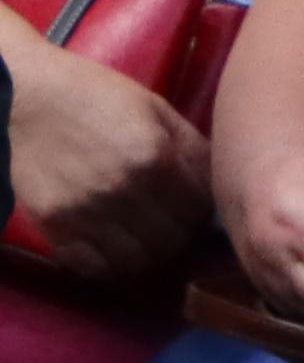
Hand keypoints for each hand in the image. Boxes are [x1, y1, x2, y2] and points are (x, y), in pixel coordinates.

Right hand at [1, 35, 205, 285]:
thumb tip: (224, 183)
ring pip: (140, 262)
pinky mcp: (55, 224)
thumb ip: (193, 147)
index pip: (200, 212)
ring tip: (142, 237)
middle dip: (179, 236)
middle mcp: (122, 189)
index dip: (201, 213)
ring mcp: (86, 211)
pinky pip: (96, 268)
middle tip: (169, 225)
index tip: (191, 208)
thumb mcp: (153, 108)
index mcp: (154, 158)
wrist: (21, 93)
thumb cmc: (91, 94)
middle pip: (175, 242)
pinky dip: (110, 264)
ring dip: (148, 255)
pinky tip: (113, 246)